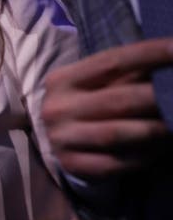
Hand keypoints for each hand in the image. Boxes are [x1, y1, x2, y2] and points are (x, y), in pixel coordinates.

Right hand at [41, 38, 172, 178]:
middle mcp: (57, 108)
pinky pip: (116, 163)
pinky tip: (158, 151)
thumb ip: (127, 75)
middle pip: (120, 99)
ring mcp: (62, 138)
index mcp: (62, 79)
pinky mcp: (72, 165)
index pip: (112, 62)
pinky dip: (143, 157)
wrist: (60, 141)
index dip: (150, 54)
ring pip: (119, 133)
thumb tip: (170, 58)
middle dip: (160, 96)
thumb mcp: (97, 84)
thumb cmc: (88, 105)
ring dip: (156, 130)